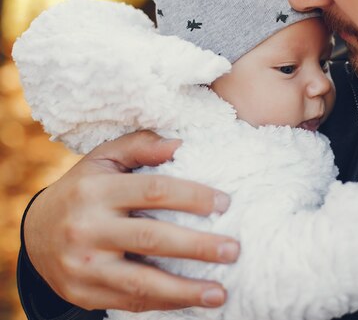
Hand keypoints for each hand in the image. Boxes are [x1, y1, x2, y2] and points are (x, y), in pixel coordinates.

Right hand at [23, 131, 238, 311]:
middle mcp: (86, 229)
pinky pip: (130, 302)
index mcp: (96, 191)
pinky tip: (193, 302)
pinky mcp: (83, 293)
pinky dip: (165, 303)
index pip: (153, 190)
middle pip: (151, 239)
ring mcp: (83, 265)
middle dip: (197, 247)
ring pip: (141, 281)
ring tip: (220, 293)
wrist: (35, 233)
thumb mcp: (104, 159)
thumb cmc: (84, 189)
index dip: (193, 197)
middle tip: (233, 250)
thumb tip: (180, 143)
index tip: (225, 204)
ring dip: (185, 290)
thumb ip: (140, 146)